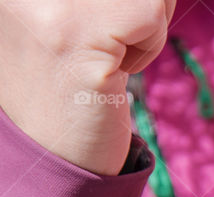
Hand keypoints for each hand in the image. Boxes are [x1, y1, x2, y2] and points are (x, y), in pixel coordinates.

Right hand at [0, 0, 174, 174]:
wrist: (54, 148)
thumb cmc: (73, 72)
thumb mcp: (81, 7)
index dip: (133, 0)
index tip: (120, 22)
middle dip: (142, 0)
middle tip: (114, 33)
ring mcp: (46, 3)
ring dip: (145, 17)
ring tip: (107, 51)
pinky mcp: (76, 32)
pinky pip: (150, 13)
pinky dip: (147, 44)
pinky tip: (112, 70)